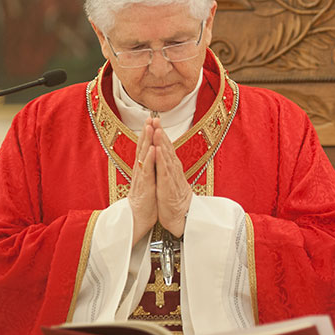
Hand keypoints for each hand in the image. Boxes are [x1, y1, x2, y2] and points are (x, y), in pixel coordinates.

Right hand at [127, 119, 157, 243]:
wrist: (137, 221)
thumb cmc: (144, 202)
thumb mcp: (147, 183)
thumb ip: (148, 170)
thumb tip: (150, 159)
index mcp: (142, 170)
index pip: (144, 149)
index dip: (147, 135)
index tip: (150, 121)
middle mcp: (140, 171)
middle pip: (142, 148)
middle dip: (146, 133)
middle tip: (149, 117)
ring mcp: (141, 178)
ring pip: (143, 157)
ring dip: (147, 141)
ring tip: (150, 128)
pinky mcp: (144, 187)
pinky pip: (147, 171)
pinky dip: (149, 159)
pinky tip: (152, 149)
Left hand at [151, 119, 192, 237]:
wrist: (181, 216)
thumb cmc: (173, 198)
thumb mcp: (168, 179)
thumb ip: (166, 166)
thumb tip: (162, 154)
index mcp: (171, 167)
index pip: (165, 147)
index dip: (160, 133)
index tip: (154, 120)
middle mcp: (173, 169)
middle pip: (166, 147)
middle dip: (160, 132)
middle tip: (155, 118)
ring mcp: (171, 177)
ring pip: (166, 156)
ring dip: (161, 142)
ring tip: (156, 129)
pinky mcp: (168, 186)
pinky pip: (164, 171)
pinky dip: (161, 160)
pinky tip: (158, 150)